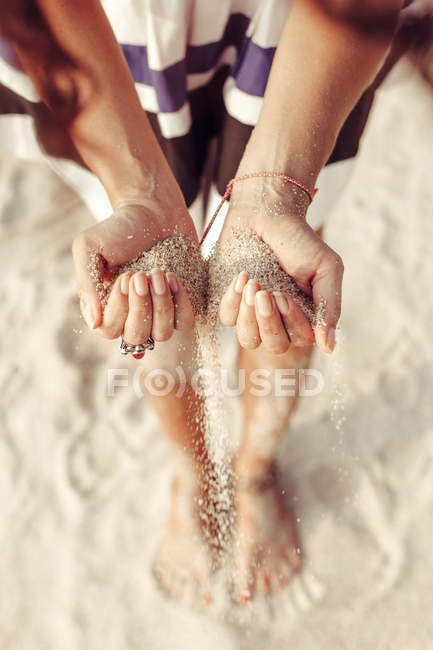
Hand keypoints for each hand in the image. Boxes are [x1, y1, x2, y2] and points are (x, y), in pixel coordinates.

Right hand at [72, 201, 197, 345]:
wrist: (152, 210)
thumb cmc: (117, 228)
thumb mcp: (89, 247)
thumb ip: (87, 284)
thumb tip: (94, 323)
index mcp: (105, 307)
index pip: (109, 330)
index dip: (119, 309)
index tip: (125, 277)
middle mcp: (131, 316)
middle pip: (137, 336)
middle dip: (141, 306)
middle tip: (140, 275)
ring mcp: (157, 313)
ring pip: (161, 333)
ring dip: (161, 305)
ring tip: (158, 273)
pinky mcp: (181, 304)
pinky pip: (184, 322)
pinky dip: (180, 302)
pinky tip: (173, 278)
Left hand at [218, 180, 342, 353]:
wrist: (266, 213)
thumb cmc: (300, 240)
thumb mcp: (326, 269)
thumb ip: (329, 306)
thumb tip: (329, 347)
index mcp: (306, 317)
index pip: (301, 338)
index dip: (292, 322)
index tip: (284, 296)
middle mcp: (280, 322)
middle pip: (275, 345)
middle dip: (269, 321)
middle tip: (265, 292)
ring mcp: (253, 315)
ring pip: (249, 339)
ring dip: (249, 316)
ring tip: (252, 284)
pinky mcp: (231, 303)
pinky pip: (227, 318)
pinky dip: (232, 300)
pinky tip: (241, 276)